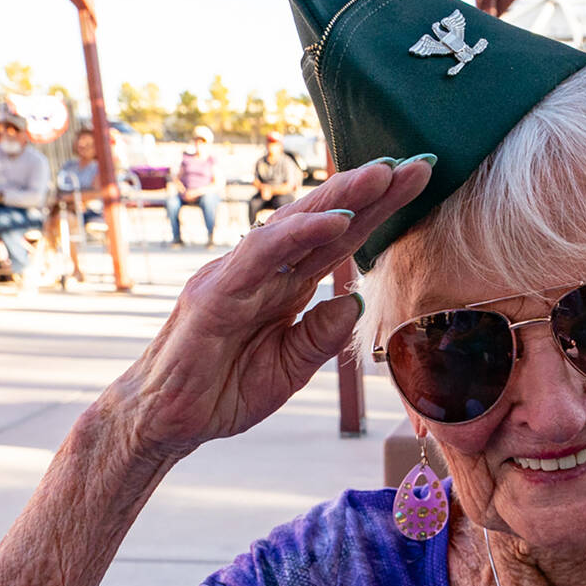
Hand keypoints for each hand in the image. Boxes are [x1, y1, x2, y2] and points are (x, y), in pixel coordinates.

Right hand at [109, 158, 430, 458]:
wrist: (166, 422)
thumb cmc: (222, 392)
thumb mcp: (289, 369)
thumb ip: (319, 336)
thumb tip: (355, 301)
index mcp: (284, 285)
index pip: (339, 240)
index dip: (378, 211)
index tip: (419, 183)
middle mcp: (263, 270)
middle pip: (324, 220)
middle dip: (371, 191)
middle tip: (420, 163)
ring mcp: (237, 276)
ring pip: (295, 223)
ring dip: (341, 196)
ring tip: (384, 174)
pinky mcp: (216, 293)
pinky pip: (262, 254)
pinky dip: (299, 233)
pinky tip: (337, 218)